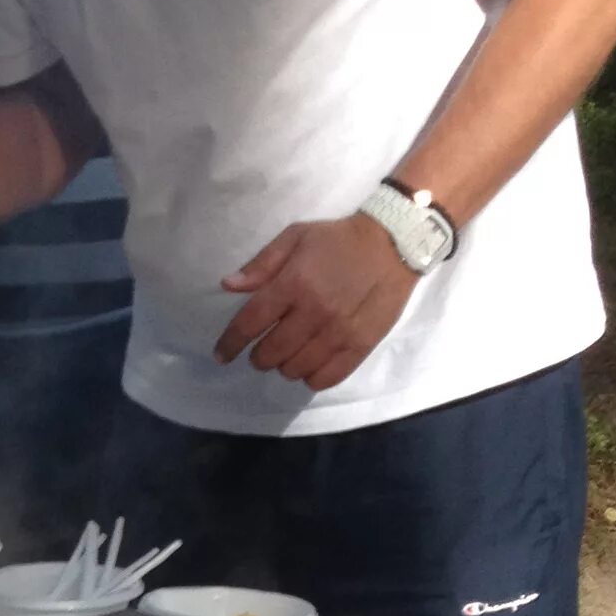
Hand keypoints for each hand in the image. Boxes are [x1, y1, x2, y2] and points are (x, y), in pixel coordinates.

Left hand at [215, 215, 415, 390]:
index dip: (230, 344)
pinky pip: (325, 378)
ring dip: (284, 366)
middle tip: (262, 350)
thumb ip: (261, 264)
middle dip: (259, 357)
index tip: (221, 354)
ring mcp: (339, 332)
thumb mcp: (296, 237)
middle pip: (271, 353)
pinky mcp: (361, 345)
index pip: (250, 324)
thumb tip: (228, 286)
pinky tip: (310, 365)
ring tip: (289, 354)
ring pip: (295, 369)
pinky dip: (310, 377)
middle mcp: (314, 312)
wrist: (394, 243)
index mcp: (294, 284)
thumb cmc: (339, 239)